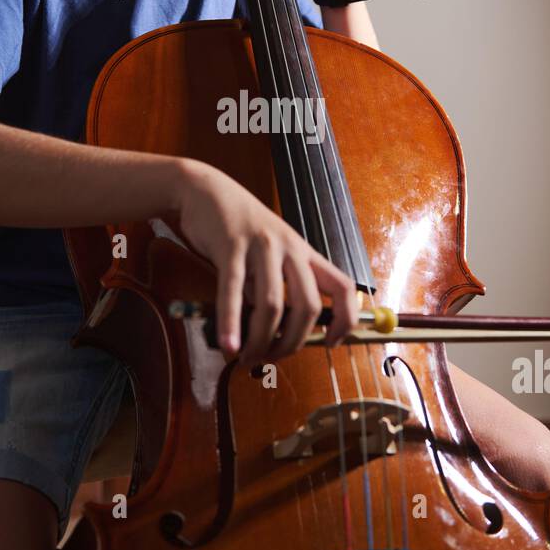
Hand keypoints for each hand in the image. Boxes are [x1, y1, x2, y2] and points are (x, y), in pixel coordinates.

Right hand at [175, 159, 359, 366]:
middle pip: (309, 306)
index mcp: (304, 252)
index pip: (343, 286)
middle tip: (272, 358)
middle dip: (293, 342)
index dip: (345, 319)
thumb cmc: (236, 228)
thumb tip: (279, 333)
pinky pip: (233, 291)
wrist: (204, 190)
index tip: (333, 343)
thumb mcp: (269, 251)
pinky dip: (231, 324)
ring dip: (260, 340)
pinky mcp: (230, 246)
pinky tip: (228, 345)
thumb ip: (277, 285)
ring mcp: (262, 246)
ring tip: (245, 357)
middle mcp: (289, 248)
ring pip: (272, 305)